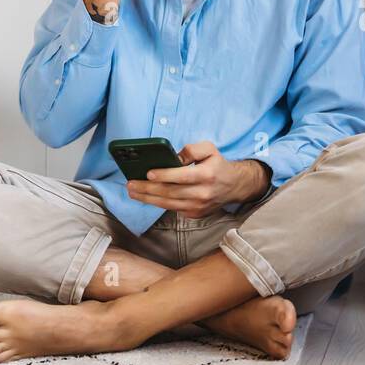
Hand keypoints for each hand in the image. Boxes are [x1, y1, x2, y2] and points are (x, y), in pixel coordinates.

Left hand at [125, 142, 270, 217]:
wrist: (234, 186)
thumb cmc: (218, 165)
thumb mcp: (210, 149)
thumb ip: (192, 150)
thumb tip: (173, 158)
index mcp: (207, 175)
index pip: (182, 176)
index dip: (164, 175)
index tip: (148, 173)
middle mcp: (202, 193)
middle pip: (170, 192)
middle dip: (148, 189)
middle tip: (131, 184)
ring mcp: (198, 207)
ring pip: (168, 204)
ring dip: (147, 198)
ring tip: (133, 192)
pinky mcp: (194, 214)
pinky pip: (172, 208)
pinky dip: (157, 203)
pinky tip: (146, 197)